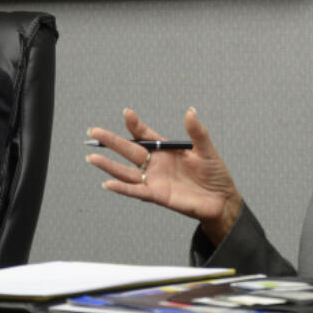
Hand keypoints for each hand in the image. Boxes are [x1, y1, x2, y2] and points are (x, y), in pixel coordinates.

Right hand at [87, 107, 242, 244]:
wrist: (222, 200)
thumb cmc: (215, 175)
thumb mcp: (207, 150)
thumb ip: (197, 132)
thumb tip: (190, 111)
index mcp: (167, 150)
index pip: (146, 135)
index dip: (135, 125)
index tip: (127, 114)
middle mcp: (156, 164)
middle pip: (129, 150)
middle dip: (111, 141)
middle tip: (93, 131)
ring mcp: (155, 180)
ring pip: (126, 171)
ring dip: (108, 166)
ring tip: (91, 157)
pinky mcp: (157, 196)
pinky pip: (135, 191)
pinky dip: (121, 188)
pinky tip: (107, 183)